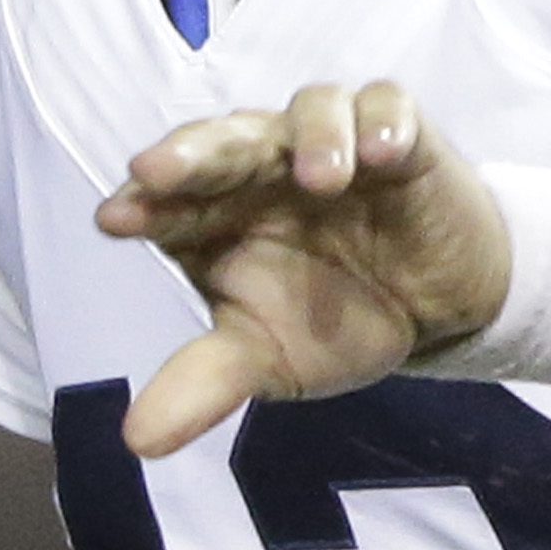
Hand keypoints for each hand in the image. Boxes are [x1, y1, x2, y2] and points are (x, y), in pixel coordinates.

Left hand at [97, 81, 510, 457]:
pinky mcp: (397, 137)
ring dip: (312, 137)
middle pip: (222, 142)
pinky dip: (383, 123)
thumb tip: (137, 442)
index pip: (168, 199)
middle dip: (193, 152)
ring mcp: (328, 143)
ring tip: (322, 179)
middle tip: (159, 169)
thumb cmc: (333, 322)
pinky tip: (382, 153)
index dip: (143, 206)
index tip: (114, 220)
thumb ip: (204, 385)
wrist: (436, 313)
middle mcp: (262, 166)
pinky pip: (387, 107)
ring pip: (308, 111)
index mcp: (215, 213)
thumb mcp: (267, 359)